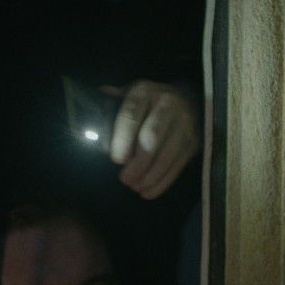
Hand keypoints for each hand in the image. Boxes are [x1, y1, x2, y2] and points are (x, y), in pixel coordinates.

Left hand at [103, 80, 200, 199]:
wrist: (189, 98)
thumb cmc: (150, 101)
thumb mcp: (131, 95)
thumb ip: (112, 102)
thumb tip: (91, 109)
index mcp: (145, 92)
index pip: (132, 115)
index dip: (123, 138)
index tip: (116, 159)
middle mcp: (167, 105)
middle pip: (151, 137)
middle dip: (137, 163)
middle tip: (125, 179)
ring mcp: (184, 123)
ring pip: (166, 155)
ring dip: (150, 176)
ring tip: (135, 187)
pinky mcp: (194, 141)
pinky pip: (178, 165)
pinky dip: (163, 182)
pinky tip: (149, 192)